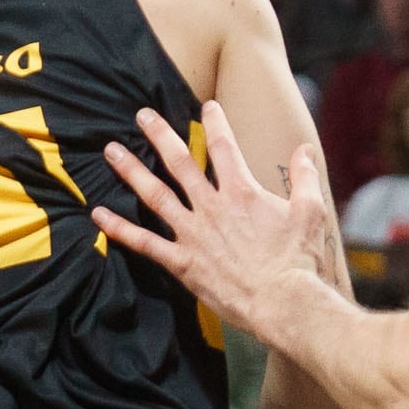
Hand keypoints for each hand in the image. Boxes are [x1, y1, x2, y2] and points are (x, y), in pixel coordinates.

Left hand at [95, 103, 348, 337]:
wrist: (283, 303)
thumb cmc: (298, 260)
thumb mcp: (310, 212)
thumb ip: (304, 177)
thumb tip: (305, 151)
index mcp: (242, 192)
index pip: (224, 147)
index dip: (215, 122)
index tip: (206, 105)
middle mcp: (211, 207)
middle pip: (179, 162)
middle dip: (159, 134)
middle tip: (141, 115)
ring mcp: (193, 234)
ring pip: (155, 195)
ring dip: (132, 171)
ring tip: (111, 151)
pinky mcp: (182, 263)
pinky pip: (144, 243)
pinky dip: (119, 229)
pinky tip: (98, 214)